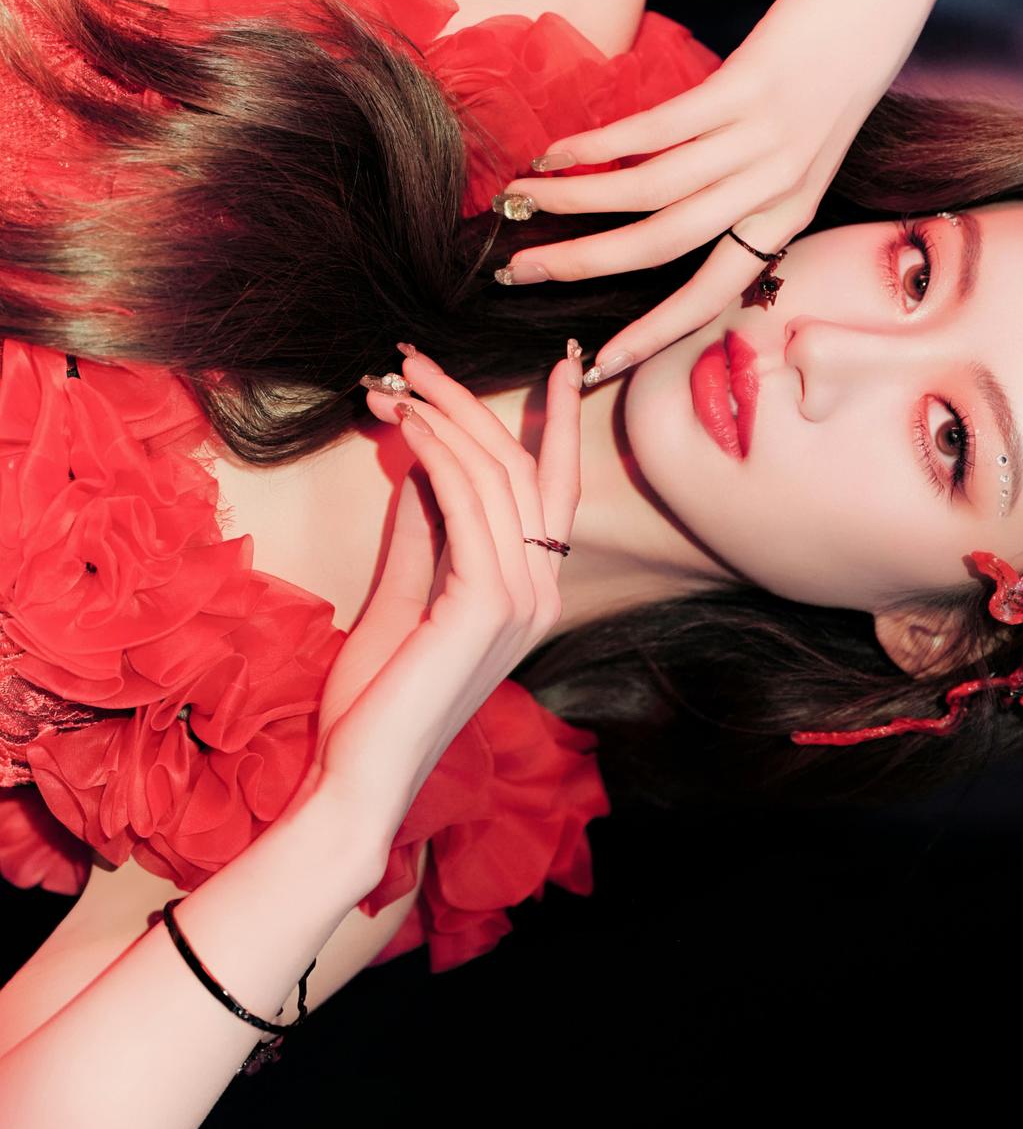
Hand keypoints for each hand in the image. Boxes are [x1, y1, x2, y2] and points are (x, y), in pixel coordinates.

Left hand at [310, 343, 582, 847]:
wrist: (359, 771)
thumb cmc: (378, 695)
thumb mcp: (406, 591)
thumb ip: (426, 528)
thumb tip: (424, 455)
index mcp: (531, 592)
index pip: (554, 489)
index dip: (558, 422)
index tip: (557, 362)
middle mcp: (540, 593)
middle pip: (522, 469)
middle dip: (472, 401)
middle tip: (414, 357)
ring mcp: (521, 602)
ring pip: (496, 478)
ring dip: (443, 418)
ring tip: (393, 383)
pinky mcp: (485, 606)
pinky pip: (470, 507)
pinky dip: (438, 456)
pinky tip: (407, 426)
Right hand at [495, 0, 945, 380]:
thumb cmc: (838, 60)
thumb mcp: (801, 142)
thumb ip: (743, 177)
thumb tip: (664, 197)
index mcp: (788, 213)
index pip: (711, 294)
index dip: (652, 334)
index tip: (597, 365)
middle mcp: (776, 189)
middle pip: (663, 249)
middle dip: (582, 266)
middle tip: (517, 271)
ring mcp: (763, 140)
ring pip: (649, 193)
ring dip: (572, 200)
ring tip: (518, 196)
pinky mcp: (747, 87)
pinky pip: (656, 131)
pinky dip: (597, 143)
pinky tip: (557, 147)